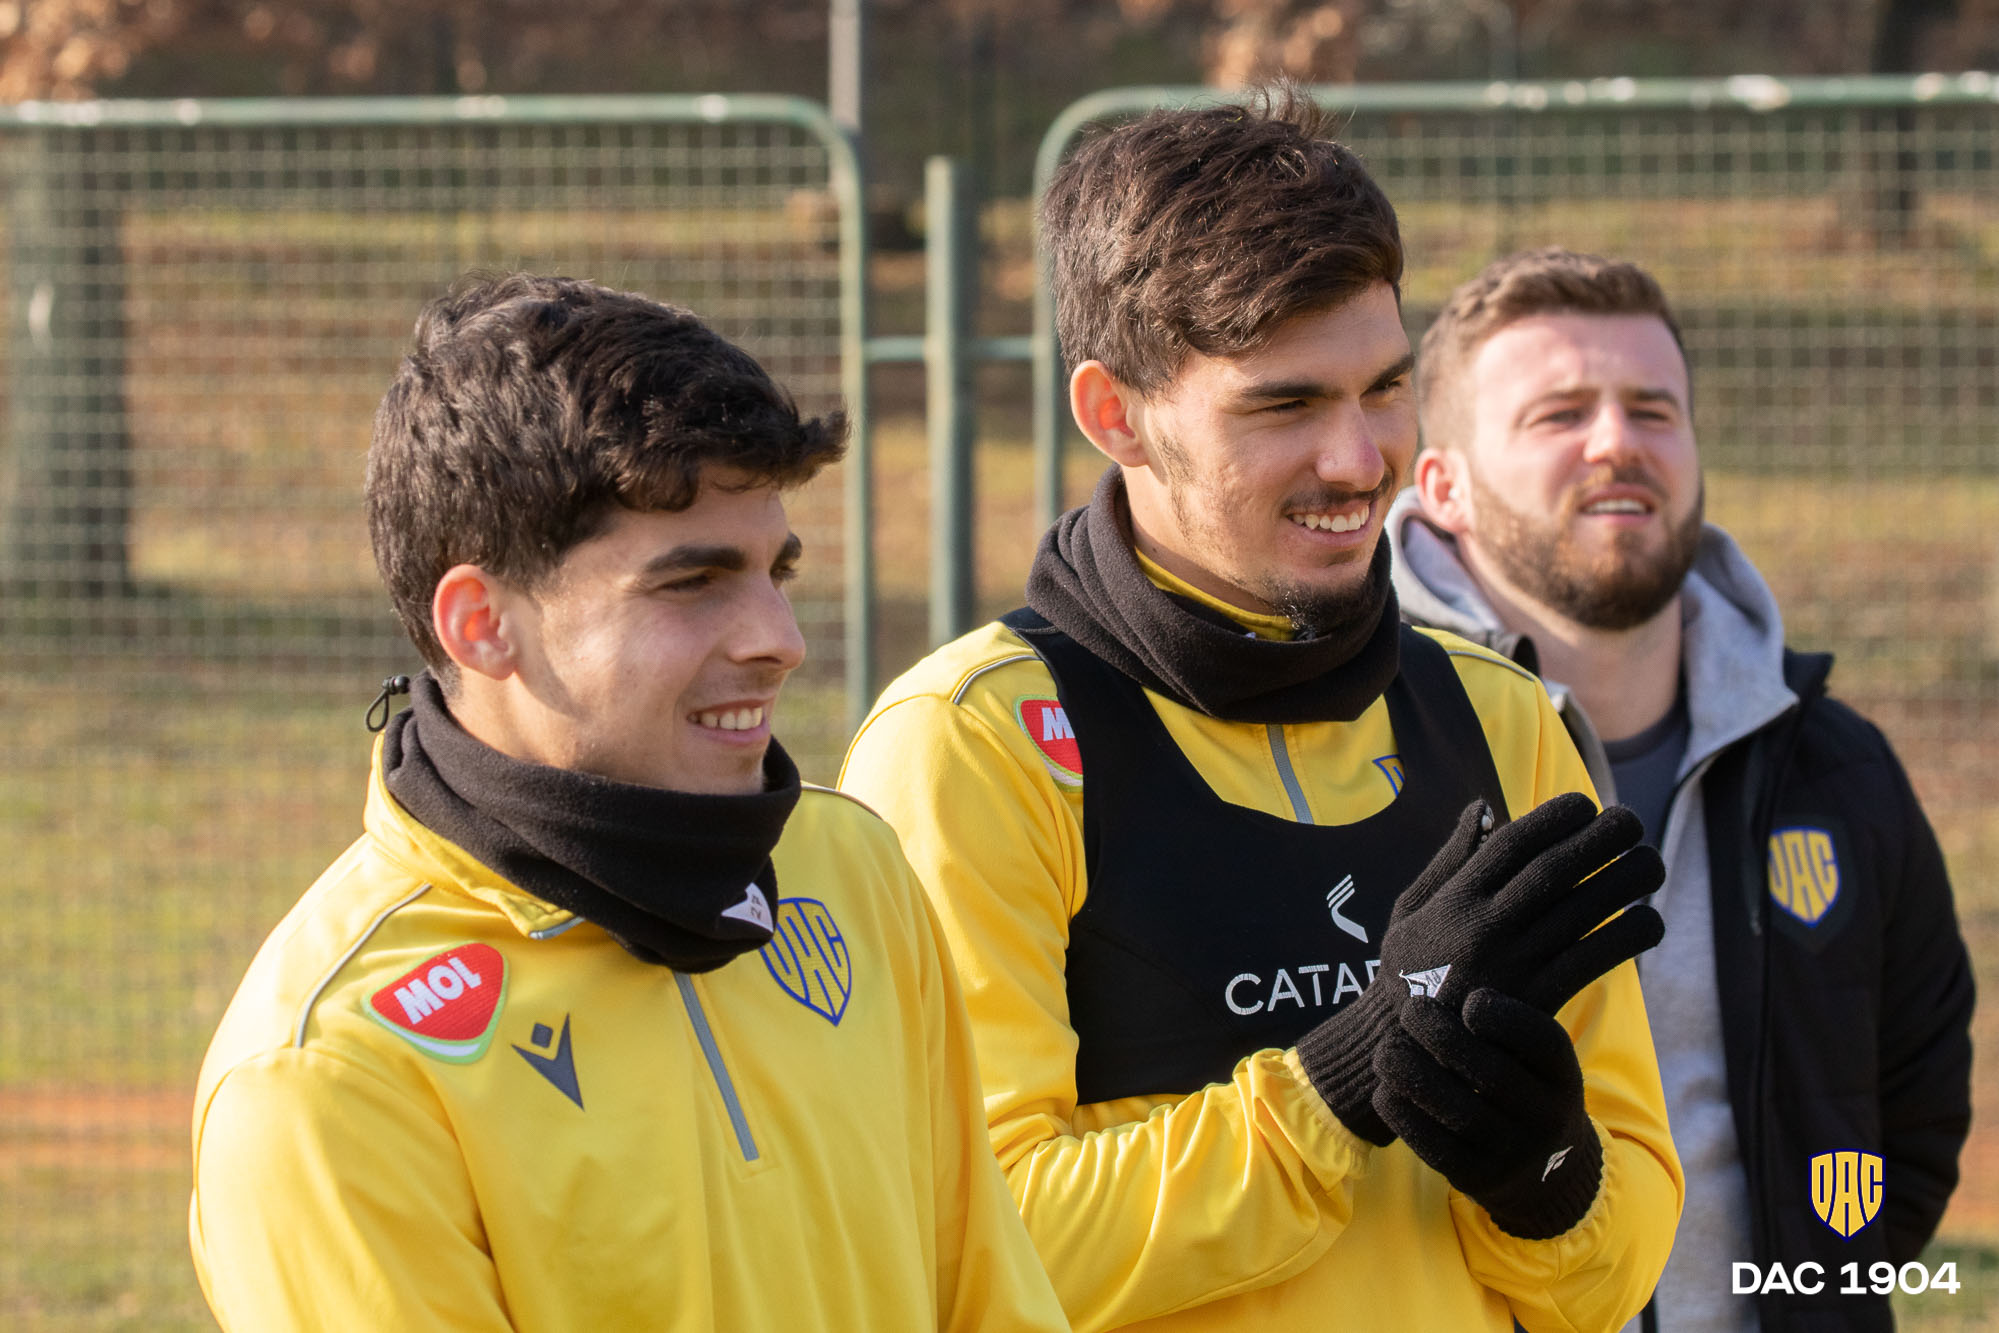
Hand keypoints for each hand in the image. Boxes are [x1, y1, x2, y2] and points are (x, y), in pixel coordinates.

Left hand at [1372, 987, 1602, 1239]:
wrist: (1544, 1177)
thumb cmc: (1522, 1091)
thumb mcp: (1533, 1061)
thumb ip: (1500, 1024)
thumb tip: (1439, 970)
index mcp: (1564, 1077)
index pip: (1544, 1043)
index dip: (1506, 1017)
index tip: (1470, 1000)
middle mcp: (1546, 1118)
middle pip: (1492, 1075)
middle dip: (1442, 1036)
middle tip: (1411, 1012)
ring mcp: (1512, 1154)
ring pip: (1458, 1112)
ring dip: (1411, 1073)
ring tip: (1386, 1050)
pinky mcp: (1477, 1179)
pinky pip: (1434, 1146)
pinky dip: (1403, 1113)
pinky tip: (1385, 1089)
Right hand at [1407, 792, 1664, 1014]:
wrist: (1408, 1052)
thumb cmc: (1407, 973)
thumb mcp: (1410, 910)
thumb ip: (1449, 860)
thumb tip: (1485, 808)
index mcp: (1455, 901)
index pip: (1512, 845)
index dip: (1553, 818)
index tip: (1584, 805)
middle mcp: (1484, 927)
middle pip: (1553, 870)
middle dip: (1598, 838)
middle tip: (1631, 821)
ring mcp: (1512, 965)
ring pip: (1581, 912)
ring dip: (1623, 882)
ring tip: (1651, 862)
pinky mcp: (1536, 1002)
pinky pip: (1592, 961)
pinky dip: (1627, 938)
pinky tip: (1650, 921)